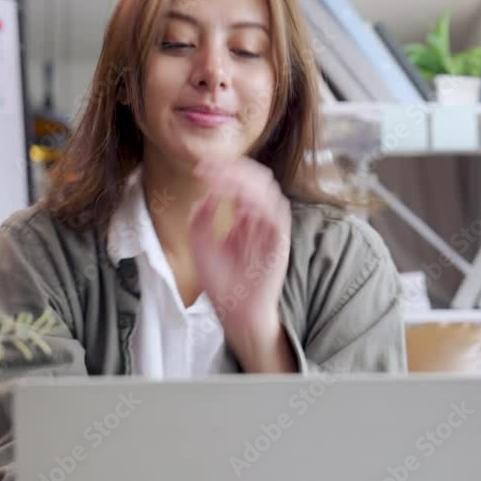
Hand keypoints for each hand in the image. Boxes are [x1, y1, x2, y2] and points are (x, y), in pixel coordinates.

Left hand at [189, 157, 294, 372]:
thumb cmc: (222, 284)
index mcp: (243, 219)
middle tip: (211, 168)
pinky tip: (240, 202)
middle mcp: (259, 220)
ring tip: (223, 180)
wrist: (236, 313)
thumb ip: (201, 219)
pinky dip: (261, 204)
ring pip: (269, 191)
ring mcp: (271, 230)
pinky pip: (278, 215)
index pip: (239, 184)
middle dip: (234, 169)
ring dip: (247, 182)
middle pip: (257, 180)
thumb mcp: (201, 246)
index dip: (222, 171)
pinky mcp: (279, 243)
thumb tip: (206, 193)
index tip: (200, 167)